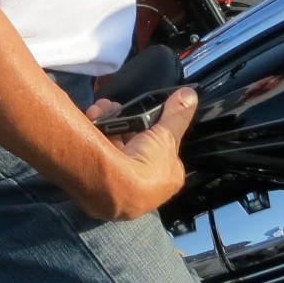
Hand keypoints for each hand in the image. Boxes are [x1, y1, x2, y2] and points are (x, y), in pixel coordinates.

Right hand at [87, 86, 196, 221]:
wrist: (114, 187)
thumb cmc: (148, 166)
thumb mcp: (166, 135)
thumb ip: (177, 115)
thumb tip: (191, 94)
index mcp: (167, 180)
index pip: (162, 152)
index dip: (152, 133)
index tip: (140, 118)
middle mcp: (146, 189)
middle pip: (135, 147)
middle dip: (124, 123)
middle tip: (114, 107)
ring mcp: (121, 188)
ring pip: (114, 147)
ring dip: (107, 124)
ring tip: (100, 108)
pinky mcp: (98, 185)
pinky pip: (99, 154)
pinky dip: (95, 135)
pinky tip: (92, 118)